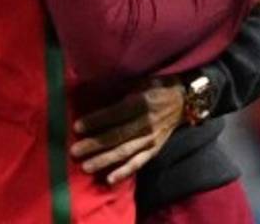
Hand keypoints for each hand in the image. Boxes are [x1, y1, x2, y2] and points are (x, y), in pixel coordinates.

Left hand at [70, 81, 184, 183]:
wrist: (184, 100)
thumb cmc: (157, 86)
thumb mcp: (141, 80)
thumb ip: (121, 86)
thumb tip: (94, 87)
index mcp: (141, 103)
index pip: (114, 115)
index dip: (95, 121)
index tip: (77, 127)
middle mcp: (146, 123)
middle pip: (116, 136)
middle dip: (94, 144)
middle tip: (75, 151)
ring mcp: (151, 139)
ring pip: (124, 152)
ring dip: (104, 160)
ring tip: (85, 166)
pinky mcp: (155, 149)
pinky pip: (138, 163)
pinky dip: (124, 172)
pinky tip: (109, 179)